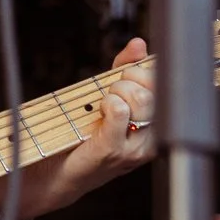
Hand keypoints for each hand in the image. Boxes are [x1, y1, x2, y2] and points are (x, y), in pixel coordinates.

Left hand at [25, 37, 157, 214]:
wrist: (55, 175)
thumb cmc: (81, 136)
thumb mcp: (106, 97)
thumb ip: (123, 68)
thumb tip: (138, 44)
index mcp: (155, 127)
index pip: (164, 85)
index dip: (142, 71)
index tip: (125, 75)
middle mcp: (150, 140)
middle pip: (152, 90)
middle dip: (126, 80)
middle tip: (109, 91)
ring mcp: (134, 149)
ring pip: (140, 98)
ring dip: (115, 91)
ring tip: (102, 103)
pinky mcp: (113, 151)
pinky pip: (119, 112)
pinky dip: (107, 104)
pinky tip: (100, 110)